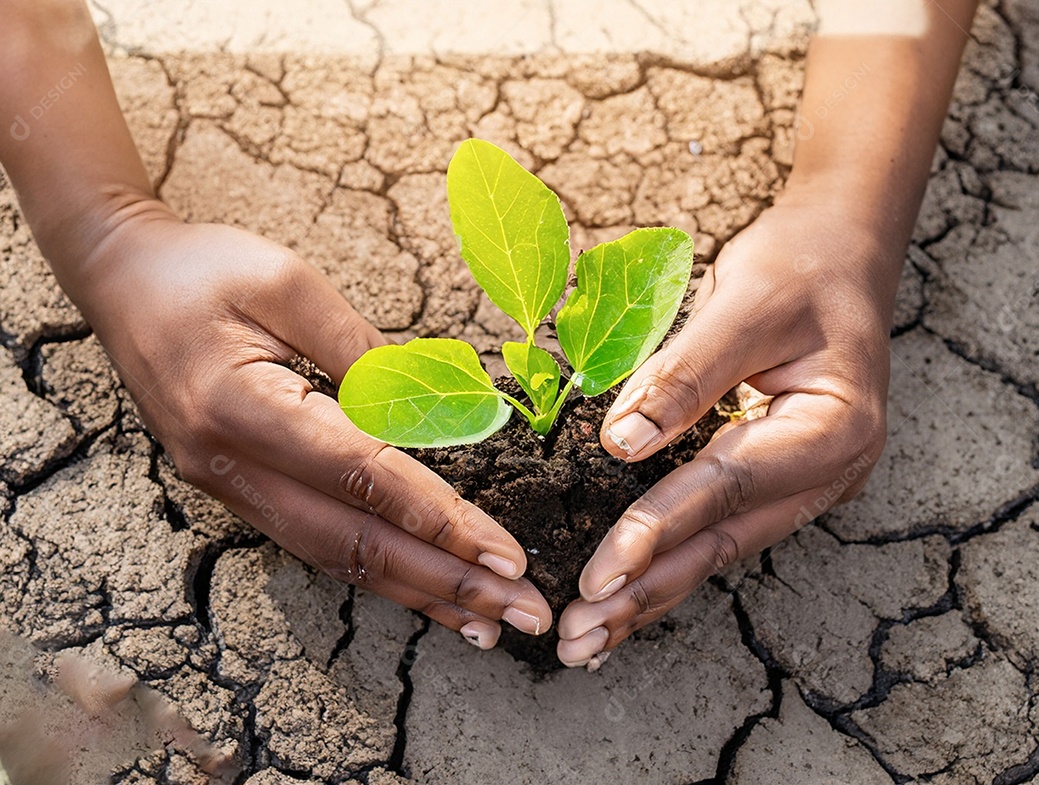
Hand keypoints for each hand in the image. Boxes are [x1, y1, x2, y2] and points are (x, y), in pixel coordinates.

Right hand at [81, 205, 550, 648]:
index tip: (506, 558)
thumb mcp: (290, 284)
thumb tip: (437, 415)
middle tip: (523, 615)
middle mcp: (231, 466)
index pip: (363, 479)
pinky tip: (422, 589)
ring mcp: (230, 486)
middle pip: (354, 543)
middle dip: (447, 583)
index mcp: (241, 408)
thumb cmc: (206, 269)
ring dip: (417, 593)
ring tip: (486, 625)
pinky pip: (317, 543)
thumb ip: (364, 352)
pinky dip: (377, 572)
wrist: (122, 279)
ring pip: (336, 559)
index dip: (441, 521)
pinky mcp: (239, 489)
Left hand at [557, 192, 898, 666]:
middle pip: (724, 542)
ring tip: (587, 642)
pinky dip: (667, 562)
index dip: (659, 527)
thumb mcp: (746, 303)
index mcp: (835, 429)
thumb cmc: (800, 268)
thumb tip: (621, 443)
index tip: (599, 573)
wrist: (841, 255)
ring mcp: (802, 483)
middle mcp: (825, 473)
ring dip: (650, 594)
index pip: (730, 486)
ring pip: (717, 549)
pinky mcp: (772, 479)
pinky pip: (715, 529)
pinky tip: (624, 596)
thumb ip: (686, 374)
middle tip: (578, 641)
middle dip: (646, 592)